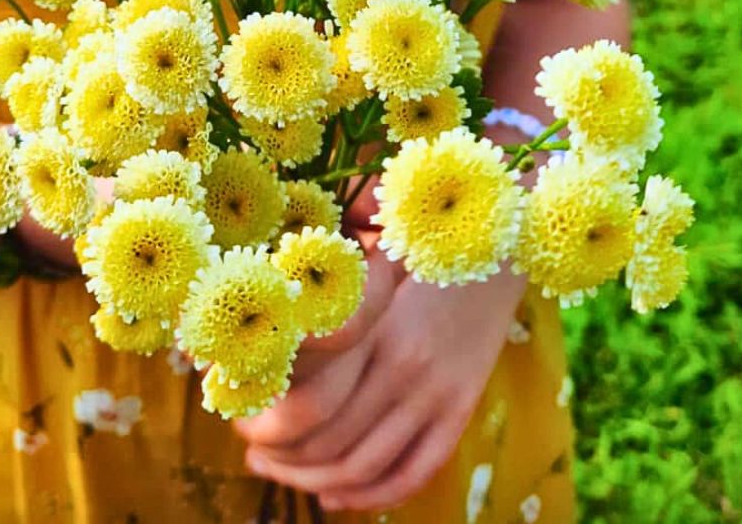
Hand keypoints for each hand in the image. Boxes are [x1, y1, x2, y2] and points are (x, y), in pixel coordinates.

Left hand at [237, 251, 524, 513]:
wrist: (500, 246)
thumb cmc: (422, 245)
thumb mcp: (371, 263)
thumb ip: (330, 296)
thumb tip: (273, 322)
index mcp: (374, 327)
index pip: (312, 400)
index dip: (269, 424)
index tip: (241, 419)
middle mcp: (403, 367)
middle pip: (331, 441)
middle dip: (282, 459)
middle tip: (252, 453)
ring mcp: (436, 394)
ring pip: (364, 466)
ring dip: (315, 483)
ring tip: (283, 475)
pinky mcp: (460, 410)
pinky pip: (414, 473)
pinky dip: (371, 496)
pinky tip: (337, 496)